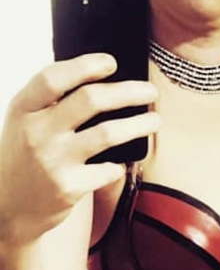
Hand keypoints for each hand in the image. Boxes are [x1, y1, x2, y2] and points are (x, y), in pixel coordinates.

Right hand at [0, 54, 159, 245]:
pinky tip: (120, 164)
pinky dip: (119, 165)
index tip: (112, 62)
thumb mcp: (26, 122)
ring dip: (139, 124)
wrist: (8, 207)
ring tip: (155, 120)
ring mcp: (53, 160)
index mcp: (23, 109)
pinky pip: (109, 169)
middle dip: (129, 92)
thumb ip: (53, 101)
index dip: (84, 66)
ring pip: (108, 133)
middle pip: (91, 100)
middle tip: (151, 91)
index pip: (53, 78)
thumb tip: (105, 78)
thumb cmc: (26, 156)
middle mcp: (36, 131)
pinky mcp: (68, 187)